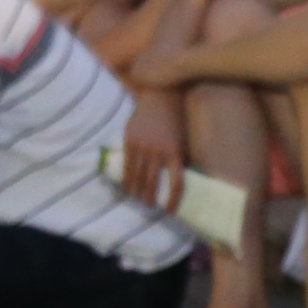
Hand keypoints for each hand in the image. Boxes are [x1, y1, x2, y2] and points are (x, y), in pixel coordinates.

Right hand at [117, 92, 185, 207]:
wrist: (159, 97)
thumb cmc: (174, 120)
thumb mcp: (181, 140)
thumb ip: (177, 159)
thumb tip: (173, 181)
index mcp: (176, 152)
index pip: (176, 183)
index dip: (172, 199)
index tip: (169, 211)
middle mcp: (158, 151)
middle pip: (153, 182)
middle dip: (151, 198)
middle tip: (149, 207)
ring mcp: (142, 146)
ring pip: (137, 176)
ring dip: (137, 191)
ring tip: (138, 200)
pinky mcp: (130, 140)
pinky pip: (126, 164)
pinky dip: (126, 178)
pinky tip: (126, 186)